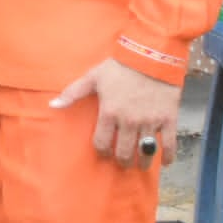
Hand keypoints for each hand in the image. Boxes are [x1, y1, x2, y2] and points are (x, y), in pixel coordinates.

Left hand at [51, 58, 182, 167]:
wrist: (150, 57)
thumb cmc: (119, 67)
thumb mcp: (92, 78)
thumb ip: (72, 93)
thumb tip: (53, 105)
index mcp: (110, 112)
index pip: (102, 143)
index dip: (102, 151)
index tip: (104, 152)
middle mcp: (130, 121)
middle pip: (125, 152)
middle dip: (122, 161)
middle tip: (122, 162)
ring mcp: (150, 122)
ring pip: (146, 151)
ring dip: (143, 162)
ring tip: (141, 165)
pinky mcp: (168, 120)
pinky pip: (169, 144)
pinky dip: (168, 156)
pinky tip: (165, 163)